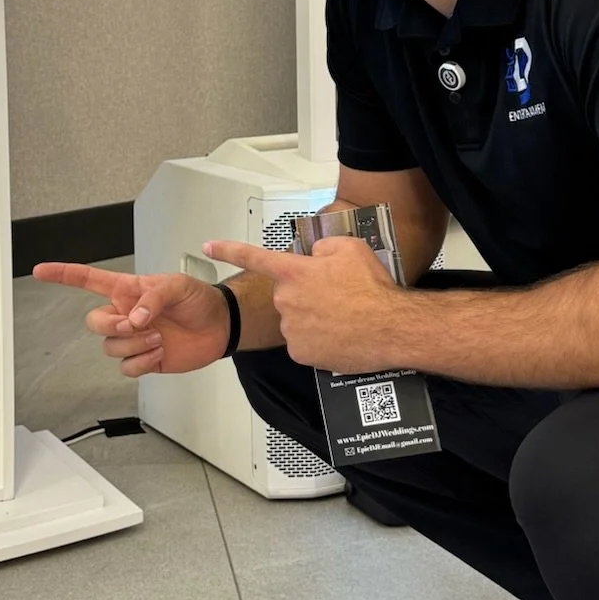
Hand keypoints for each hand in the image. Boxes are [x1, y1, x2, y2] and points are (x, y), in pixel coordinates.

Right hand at [32, 262, 230, 376]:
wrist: (218, 326)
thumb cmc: (198, 299)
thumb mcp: (177, 285)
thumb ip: (152, 297)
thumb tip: (134, 317)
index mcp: (127, 290)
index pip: (88, 280)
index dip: (63, 274)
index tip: (41, 270)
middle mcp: (125, 314)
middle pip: (94, 323)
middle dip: (110, 326)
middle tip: (135, 325)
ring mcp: (133, 338)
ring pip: (110, 347)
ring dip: (134, 344)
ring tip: (158, 337)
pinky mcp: (144, 359)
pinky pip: (126, 367)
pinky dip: (141, 362)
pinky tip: (158, 353)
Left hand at [205, 235, 401, 371]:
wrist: (391, 327)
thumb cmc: (372, 287)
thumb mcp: (350, 249)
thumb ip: (321, 247)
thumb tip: (313, 256)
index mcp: (293, 271)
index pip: (253, 256)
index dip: (228, 250)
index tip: (207, 246)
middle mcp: (285, 299)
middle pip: (286, 293)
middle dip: (304, 293)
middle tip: (335, 297)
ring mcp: (291, 328)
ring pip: (295, 320)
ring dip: (312, 318)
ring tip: (342, 317)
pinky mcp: (300, 353)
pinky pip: (303, 343)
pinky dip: (317, 340)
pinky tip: (338, 336)